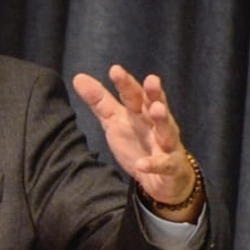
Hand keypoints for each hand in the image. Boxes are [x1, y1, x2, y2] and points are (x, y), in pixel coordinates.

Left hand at [71, 65, 198, 218]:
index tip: (115, 70)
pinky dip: (154, 164)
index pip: (133, 95)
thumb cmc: (138, 143)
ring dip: (163, 120)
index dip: (125, 84)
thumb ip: (99, 101)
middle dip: (154, 94)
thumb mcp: (115, 121)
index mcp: (141, 113)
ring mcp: (167, 145)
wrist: (160, 180)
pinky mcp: (171, 166)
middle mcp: (156, 125)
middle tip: (152, 80)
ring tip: (157, 109)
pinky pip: (164, 164)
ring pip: (167, 130)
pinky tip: (142, 164)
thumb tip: (78, 77)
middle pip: (155, 106)